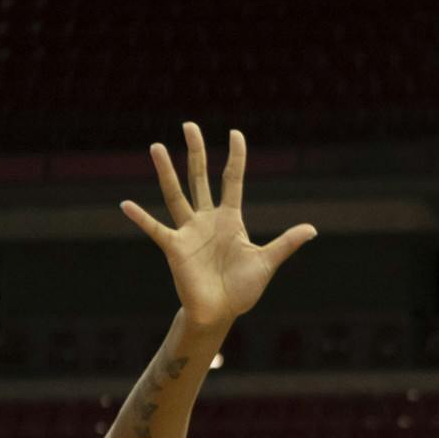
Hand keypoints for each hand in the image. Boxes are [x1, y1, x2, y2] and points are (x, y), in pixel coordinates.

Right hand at [120, 122, 316, 327]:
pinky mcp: (175, 248)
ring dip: (166, 171)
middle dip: (196, 152)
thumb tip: (312, 229)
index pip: (232, 180)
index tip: (236, 133)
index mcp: (230, 219)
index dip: (236, 157)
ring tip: (157, 146)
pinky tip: (125, 204)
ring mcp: (189, 232)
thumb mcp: (267, 261)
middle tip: (190, 125)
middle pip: (200, 178)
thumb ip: (286, 243)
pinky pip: (156, 229)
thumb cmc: (242, 289)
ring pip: (176, 194)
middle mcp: (207, 220)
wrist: (220, 313)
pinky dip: (141, 218)